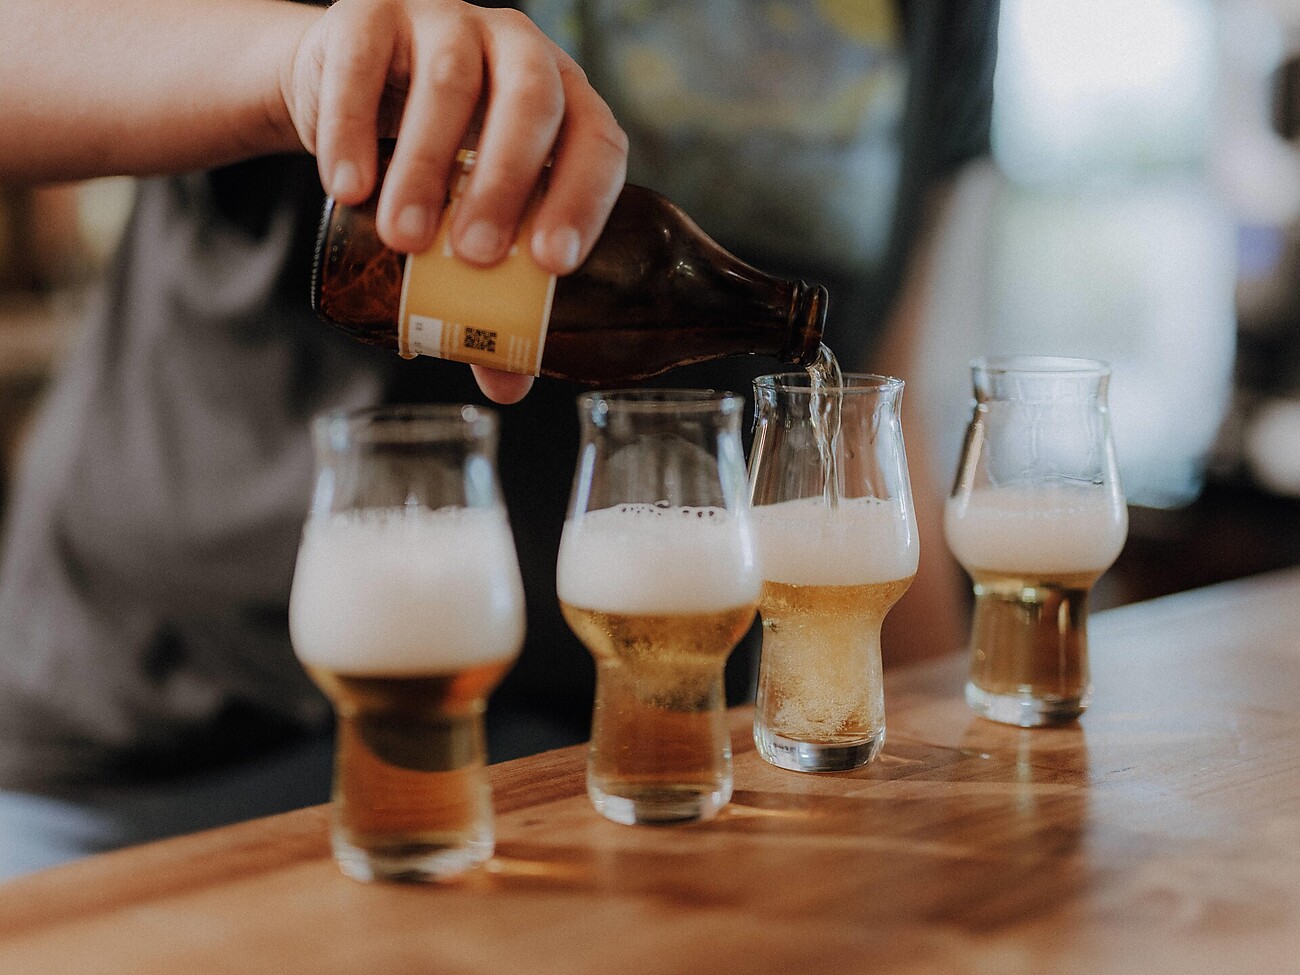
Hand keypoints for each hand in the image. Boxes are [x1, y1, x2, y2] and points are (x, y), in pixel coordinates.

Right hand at [283, 0, 623, 402]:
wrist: (344, 93)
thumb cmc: (434, 168)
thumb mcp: (467, 221)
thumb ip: (491, 294)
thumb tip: (507, 384)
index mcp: (564, 102)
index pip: (598, 140)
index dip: (584, 198)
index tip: (552, 263)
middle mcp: (516, 50)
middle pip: (531, 101)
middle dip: (505, 181)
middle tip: (474, 255)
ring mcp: (443, 21)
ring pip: (448, 81)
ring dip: (425, 165)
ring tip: (404, 238)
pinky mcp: (368, 15)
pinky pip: (361, 61)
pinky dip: (351, 129)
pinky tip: (347, 190)